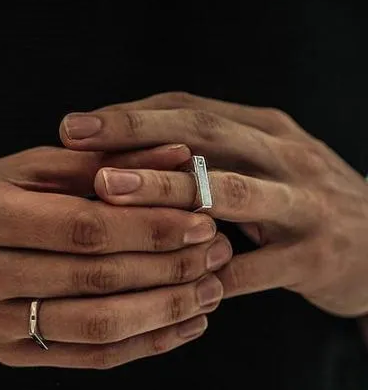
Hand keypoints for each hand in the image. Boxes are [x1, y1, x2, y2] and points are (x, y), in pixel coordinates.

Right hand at [0, 145, 231, 367]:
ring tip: (213, 290)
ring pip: (99, 326)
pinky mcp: (13, 355)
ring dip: (166, 310)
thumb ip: (103, 163)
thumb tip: (180, 156)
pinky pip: (90, 356)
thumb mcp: (31, 169)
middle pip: (97, 278)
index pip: (85, 226)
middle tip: (218, 253)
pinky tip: (184, 325)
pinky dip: (145, 343)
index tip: (202, 220)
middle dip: (169, 267)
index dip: (150, 226)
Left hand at [60, 92, 367, 316]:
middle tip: (77, 143)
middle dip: (138, 137)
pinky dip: (208, 272)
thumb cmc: (298, 201)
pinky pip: (254, 268)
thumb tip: (125, 155)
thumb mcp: (260, 164)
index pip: (189, 110)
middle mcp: (285, 155)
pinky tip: (164, 279)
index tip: (74, 126)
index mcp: (264, 128)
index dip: (130, 116)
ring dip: (167, 191)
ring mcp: (304, 204)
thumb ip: (207, 156)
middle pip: (205, 135)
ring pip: (231, 192)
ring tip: (108, 192)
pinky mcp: (315, 257)